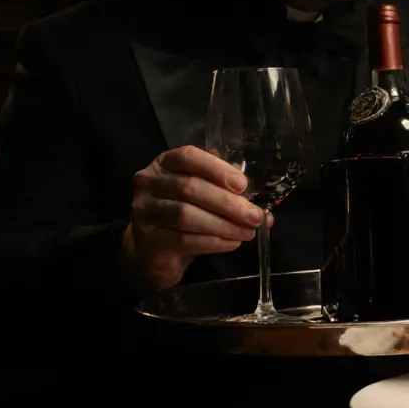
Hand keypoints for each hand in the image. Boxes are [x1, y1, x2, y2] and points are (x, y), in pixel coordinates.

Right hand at [123, 146, 263, 292]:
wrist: (154, 251)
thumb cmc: (184, 214)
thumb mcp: (204, 196)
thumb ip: (229, 195)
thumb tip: (265, 211)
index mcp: (165, 163)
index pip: (188, 156)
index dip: (216, 169)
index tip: (242, 185)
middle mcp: (149, 182)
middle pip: (190, 188)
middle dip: (228, 203)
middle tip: (254, 216)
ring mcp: (143, 211)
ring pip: (186, 215)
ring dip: (223, 225)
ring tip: (247, 232)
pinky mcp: (147, 239)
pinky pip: (183, 240)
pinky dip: (212, 242)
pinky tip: (231, 243)